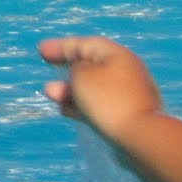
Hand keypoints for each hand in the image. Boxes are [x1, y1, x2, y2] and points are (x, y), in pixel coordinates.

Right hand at [38, 36, 163, 139]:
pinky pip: (101, 105)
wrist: (140, 136)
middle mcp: (127, 72)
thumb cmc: (108, 99)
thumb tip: (80, 76)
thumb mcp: (82, 74)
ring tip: (51, 95)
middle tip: (47, 73)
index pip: (87, 44)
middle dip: (66, 70)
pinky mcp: (128, 116)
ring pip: (94, 88)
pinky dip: (82, 105)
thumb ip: (75, 68)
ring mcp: (129, 95)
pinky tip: (66, 111)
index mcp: (119, 56)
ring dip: (71, 90)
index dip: (62, 46)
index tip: (41, 51)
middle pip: (91, 66)